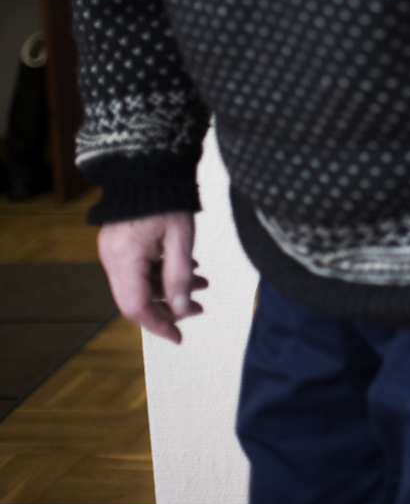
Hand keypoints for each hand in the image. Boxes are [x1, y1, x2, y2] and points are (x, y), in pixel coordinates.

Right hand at [98, 212, 207, 343]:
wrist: (150, 166)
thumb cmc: (168, 199)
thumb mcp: (181, 240)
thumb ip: (180, 276)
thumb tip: (182, 309)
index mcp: (124, 259)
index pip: (136, 307)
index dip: (158, 325)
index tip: (178, 337)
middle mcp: (112, 258)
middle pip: (136, 298)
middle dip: (169, 307)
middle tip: (200, 309)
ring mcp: (113, 250)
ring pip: (139, 283)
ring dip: (169, 287)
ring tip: (202, 283)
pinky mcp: (119, 243)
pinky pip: (138, 268)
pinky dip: (161, 272)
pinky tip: (187, 267)